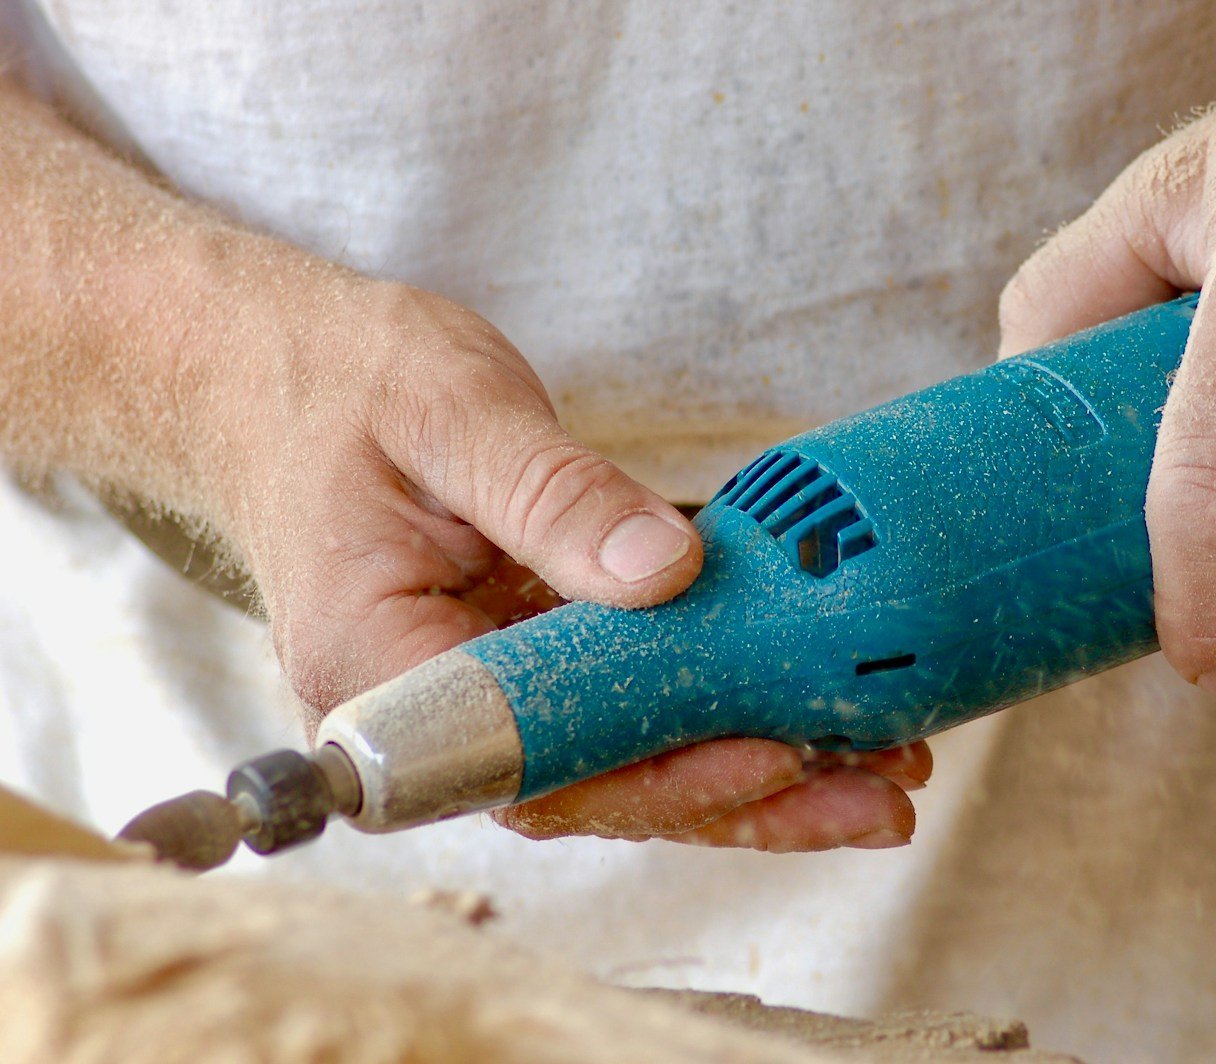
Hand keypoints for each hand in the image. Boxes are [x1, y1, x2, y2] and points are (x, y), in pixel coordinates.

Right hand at [204, 277, 929, 850]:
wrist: (273, 374)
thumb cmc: (338, 384)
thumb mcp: (449, 411)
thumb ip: (552, 494)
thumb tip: (665, 572)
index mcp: (380, 664)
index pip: (534, 758)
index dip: (660, 773)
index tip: (771, 755)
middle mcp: (429, 705)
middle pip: (600, 784)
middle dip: (745, 793)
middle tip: (883, 792)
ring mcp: (479, 688)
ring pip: (626, 759)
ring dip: (754, 769)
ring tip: (884, 771)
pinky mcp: (522, 657)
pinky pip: (625, 703)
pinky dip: (718, 707)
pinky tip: (817, 708)